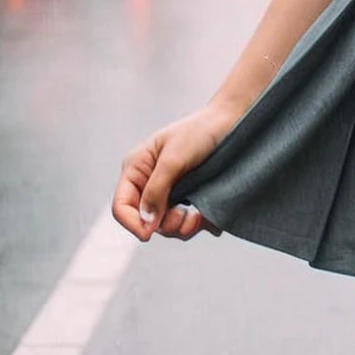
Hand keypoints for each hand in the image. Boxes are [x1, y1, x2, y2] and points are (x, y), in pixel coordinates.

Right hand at [111, 104, 235, 242]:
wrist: (232, 121)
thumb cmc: (200, 130)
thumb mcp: (174, 158)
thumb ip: (156, 190)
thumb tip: (145, 222)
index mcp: (137, 168)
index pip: (121, 206)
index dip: (132, 223)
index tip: (149, 233)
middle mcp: (149, 182)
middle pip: (144, 220)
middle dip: (164, 225)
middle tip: (184, 217)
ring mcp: (169, 191)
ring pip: (164, 224)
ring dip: (180, 227)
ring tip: (196, 218)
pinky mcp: (187, 196)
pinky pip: (184, 221)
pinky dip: (193, 223)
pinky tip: (205, 216)